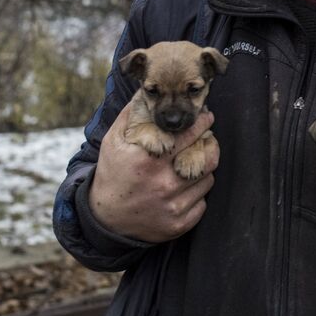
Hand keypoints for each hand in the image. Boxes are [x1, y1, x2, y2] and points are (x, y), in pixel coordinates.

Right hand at [87, 107, 219, 242]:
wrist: (105, 219)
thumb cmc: (111, 175)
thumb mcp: (113, 142)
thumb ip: (131, 116)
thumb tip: (145, 92)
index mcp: (149, 161)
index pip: (188, 136)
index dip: (201, 124)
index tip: (206, 117)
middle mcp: (164, 184)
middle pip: (206, 159)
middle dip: (210, 145)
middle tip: (207, 139)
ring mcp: (173, 206)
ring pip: (207, 180)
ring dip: (203, 169)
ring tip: (194, 163)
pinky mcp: (179, 224)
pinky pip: (202, 203)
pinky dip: (198, 193)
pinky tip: (187, 187)